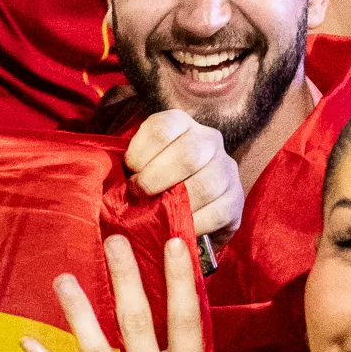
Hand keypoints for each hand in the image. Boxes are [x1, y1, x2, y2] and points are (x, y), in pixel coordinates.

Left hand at [21, 235, 262, 351]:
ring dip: (77, 312)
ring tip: (63, 277)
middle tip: (112, 241)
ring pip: (94, 350)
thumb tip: (209, 345)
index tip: (172, 241)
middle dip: (124, 278)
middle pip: (135, 322)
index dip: (178, 278)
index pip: (185, 317)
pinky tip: (27, 341)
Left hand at [127, 108, 243, 238]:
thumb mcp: (139, 165)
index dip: (140, 152)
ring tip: (160, 214)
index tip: (129, 171)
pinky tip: (180, 227)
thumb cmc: (154, 183)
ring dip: (177, 203)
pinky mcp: (237, 199)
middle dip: (157, 178)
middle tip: (140, 194)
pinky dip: (195, 222)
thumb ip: (128, 165)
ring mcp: (227, 168)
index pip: (162, 128)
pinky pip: (219, 212)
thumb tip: (113, 180)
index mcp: (180, 124)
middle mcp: (208, 139)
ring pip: (206, 183)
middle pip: (188, 153)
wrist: (188, 209)